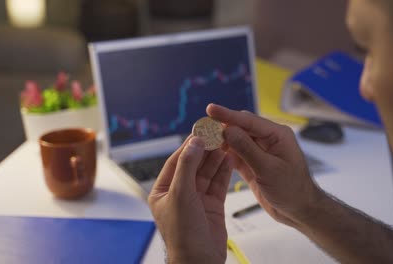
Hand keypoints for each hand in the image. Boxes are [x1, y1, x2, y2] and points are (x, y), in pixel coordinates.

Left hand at [148, 136, 232, 263]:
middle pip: (193, 165)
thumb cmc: (183, 235)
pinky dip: (224, 172)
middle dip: (205, 150)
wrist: (200, 261)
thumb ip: (187, 168)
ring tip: (226, 143)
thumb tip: (193, 144)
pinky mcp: (212, 206)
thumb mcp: (181, 196)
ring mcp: (196, 199)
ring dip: (216, 158)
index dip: (189, 146)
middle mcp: (179, 193)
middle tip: (216, 134)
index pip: (176, 162)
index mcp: (163, 191)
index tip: (200, 131)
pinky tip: (229, 159)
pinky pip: (218, 184)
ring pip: (207, 173)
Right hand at [207, 104, 324, 227]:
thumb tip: (227, 129)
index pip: (248, 120)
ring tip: (203, 139)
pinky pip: (236, 153)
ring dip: (222, 140)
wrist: (299, 211)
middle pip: (241, 127)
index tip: (210, 109)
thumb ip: (247, 149)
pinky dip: (225, 152)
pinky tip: (213, 151)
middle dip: (222, 126)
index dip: (228, 114)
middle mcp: (268, 139)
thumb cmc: (292, 190)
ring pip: (237, 140)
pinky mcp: (253, 163)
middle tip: (202, 127)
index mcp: (277, 135)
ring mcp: (260, 151)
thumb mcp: (268, 169)